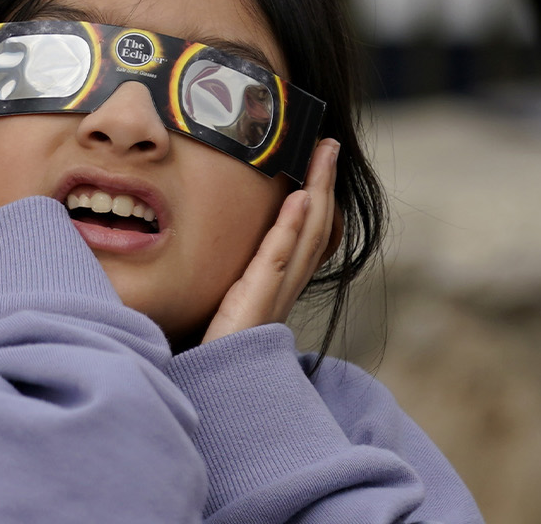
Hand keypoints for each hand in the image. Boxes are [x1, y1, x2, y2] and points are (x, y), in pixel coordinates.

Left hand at [201, 139, 339, 344]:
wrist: (213, 395)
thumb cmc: (212, 354)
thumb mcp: (223, 307)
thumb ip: (226, 285)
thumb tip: (212, 259)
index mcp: (275, 287)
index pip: (303, 235)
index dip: (315, 198)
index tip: (317, 164)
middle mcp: (284, 289)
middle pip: (314, 228)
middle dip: (324, 184)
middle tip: (328, 145)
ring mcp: (274, 296)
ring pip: (305, 235)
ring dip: (317, 192)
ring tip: (323, 155)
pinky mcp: (257, 303)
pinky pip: (278, 258)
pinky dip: (291, 227)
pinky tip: (299, 198)